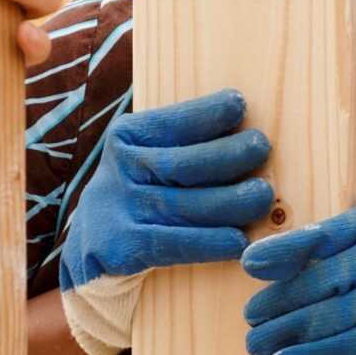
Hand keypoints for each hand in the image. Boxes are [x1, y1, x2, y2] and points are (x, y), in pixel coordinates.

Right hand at [59, 89, 273, 354]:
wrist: (93, 245)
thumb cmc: (144, 191)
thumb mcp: (151, 156)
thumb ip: (188, 143)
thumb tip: (252, 132)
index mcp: (128, 137)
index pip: (171, 123)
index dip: (206, 114)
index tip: (239, 106)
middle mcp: (120, 170)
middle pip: (182, 164)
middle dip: (227, 155)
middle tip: (261, 148)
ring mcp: (120, 210)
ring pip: (182, 205)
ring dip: (228, 202)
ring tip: (262, 197)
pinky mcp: (122, 248)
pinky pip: (173, 244)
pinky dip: (208, 243)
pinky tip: (238, 243)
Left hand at [240, 200, 355, 354]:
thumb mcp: (352, 240)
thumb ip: (313, 245)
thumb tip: (255, 261)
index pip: (324, 236)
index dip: (285, 250)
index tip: (248, 264)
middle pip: (328, 280)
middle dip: (282, 301)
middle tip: (249, 317)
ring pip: (337, 316)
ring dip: (290, 332)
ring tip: (256, 343)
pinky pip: (353, 348)